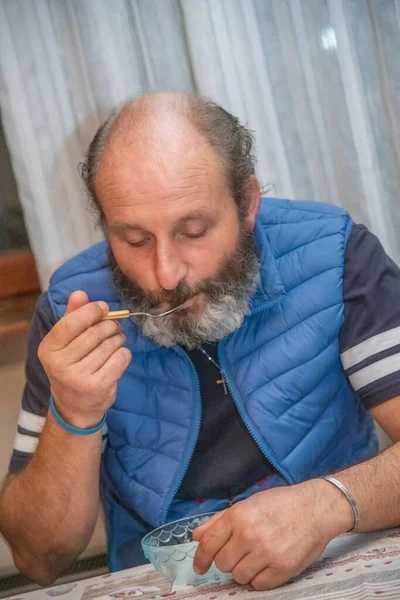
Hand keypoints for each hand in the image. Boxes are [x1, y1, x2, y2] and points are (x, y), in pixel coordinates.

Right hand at [38, 290, 131, 428]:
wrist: (75, 406)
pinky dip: (124, 353)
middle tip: (114, 327)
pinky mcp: (98, 386)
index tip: (104, 308)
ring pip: (110, 345)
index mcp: (49, 348)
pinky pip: (121, 358)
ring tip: (116, 342)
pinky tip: (118, 357)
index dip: (92, 311)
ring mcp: (79, 377)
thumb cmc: (71, 366)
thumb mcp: (65, 342)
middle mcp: (60, 364)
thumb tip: (80, 293)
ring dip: (119, 339)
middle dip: (110, 326)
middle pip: (95, 332)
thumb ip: (72, 316)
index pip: (73, 322)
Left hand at [193, 479, 353, 589]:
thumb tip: (197, 536)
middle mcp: (249, 535)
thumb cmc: (280, 504)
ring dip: (245, 570)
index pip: (209, 544)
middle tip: (242, 551)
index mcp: (238, 516)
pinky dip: (261, 578)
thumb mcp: (248, 503)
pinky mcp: (282, 569)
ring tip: (257, 556)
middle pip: (223, 564)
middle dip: (229, 560)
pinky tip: (268, 564)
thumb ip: (220, 520)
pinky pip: (259, 585)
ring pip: (239, 577)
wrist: (315, 508)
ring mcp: (266, 553)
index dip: (200, 559)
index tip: (200, 567)